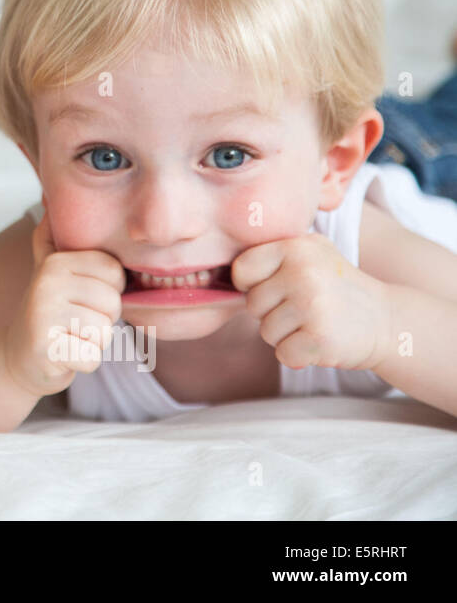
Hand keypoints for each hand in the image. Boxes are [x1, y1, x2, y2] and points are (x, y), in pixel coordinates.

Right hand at [2, 211, 124, 397]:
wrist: (17, 356)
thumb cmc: (48, 311)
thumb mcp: (48, 270)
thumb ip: (52, 237)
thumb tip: (49, 196)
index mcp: (56, 261)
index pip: (115, 273)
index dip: (108, 292)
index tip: (83, 298)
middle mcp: (47, 282)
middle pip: (112, 304)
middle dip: (101, 320)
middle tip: (74, 321)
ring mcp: (43, 315)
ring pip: (104, 333)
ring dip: (92, 342)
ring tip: (68, 336)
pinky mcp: (45, 348)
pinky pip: (92, 358)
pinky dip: (83, 362)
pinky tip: (64, 354)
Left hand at [231, 232, 392, 371]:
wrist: (386, 320)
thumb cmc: (334, 288)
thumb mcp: (308, 254)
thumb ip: (270, 256)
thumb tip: (216, 271)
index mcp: (295, 247)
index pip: (242, 270)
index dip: (253, 285)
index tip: (276, 288)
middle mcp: (303, 272)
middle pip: (253, 305)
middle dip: (273, 313)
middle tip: (306, 308)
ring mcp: (312, 305)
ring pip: (266, 332)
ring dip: (286, 335)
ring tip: (315, 322)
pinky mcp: (320, 338)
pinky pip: (282, 354)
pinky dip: (298, 355)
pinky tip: (320, 341)